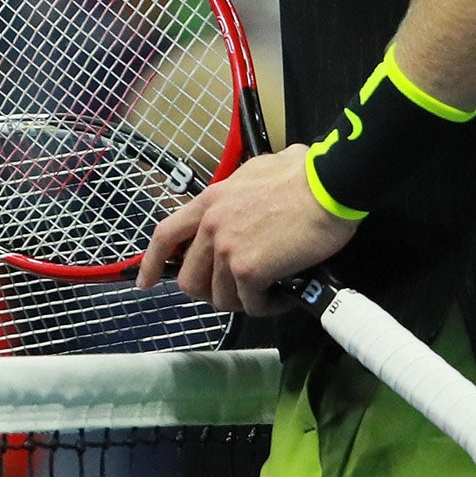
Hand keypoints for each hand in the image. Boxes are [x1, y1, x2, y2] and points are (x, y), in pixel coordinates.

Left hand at [135, 146, 356, 316]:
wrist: (329, 185)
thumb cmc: (305, 174)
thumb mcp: (259, 170)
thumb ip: (242, 189)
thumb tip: (250, 192)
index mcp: (210, 200)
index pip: (165, 235)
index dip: (152, 262)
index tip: (146, 282)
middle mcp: (211, 225)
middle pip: (190, 279)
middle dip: (210, 291)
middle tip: (236, 291)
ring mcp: (228, 249)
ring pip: (219, 297)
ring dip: (243, 300)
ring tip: (267, 292)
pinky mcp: (250, 270)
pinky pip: (250, 304)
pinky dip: (268, 306)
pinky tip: (284, 295)